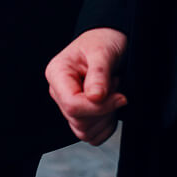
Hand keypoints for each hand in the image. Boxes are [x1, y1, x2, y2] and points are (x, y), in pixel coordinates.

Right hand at [45, 27, 128, 144]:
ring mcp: (69, 105)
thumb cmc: (103, 40)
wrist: (110, 40)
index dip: (97, 107)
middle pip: (78, 121)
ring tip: (112, 93)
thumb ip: (98, 74)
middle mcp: (59, 92)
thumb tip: (94, 97)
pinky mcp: (81, 115)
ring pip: (84, 132)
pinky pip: (92, 136)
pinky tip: (111, 106)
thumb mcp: (102, 51)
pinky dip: (106, 126)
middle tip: (114, 86)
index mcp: (57, 74)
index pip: (72, 105)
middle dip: (104, 110)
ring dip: (106, 118)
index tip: (118, 96)